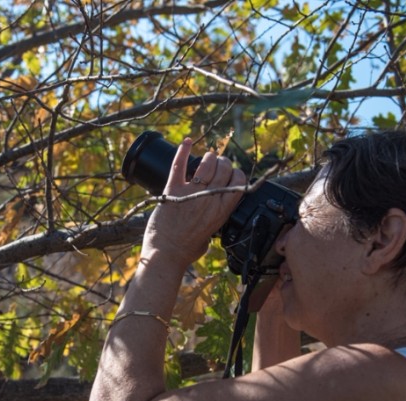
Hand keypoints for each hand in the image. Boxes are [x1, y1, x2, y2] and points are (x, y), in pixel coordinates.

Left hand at [141, 138, 246, 264]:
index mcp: (222, 211)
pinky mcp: (172, 191)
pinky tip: (187, 142)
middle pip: (224, 169)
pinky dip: (183, 151)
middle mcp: (209, 199)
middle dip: (222, 162)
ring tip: (206, 158)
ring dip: (208, 157)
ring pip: (206, 164)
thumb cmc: (186, 250)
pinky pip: (179, 165)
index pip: (239, 182)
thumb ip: (215, 220)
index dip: (236, 173)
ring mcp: (191, 194)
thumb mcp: (211, 235)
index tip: (230, 174)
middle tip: (216, 163)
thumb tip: (216, 214)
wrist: (165, 254)